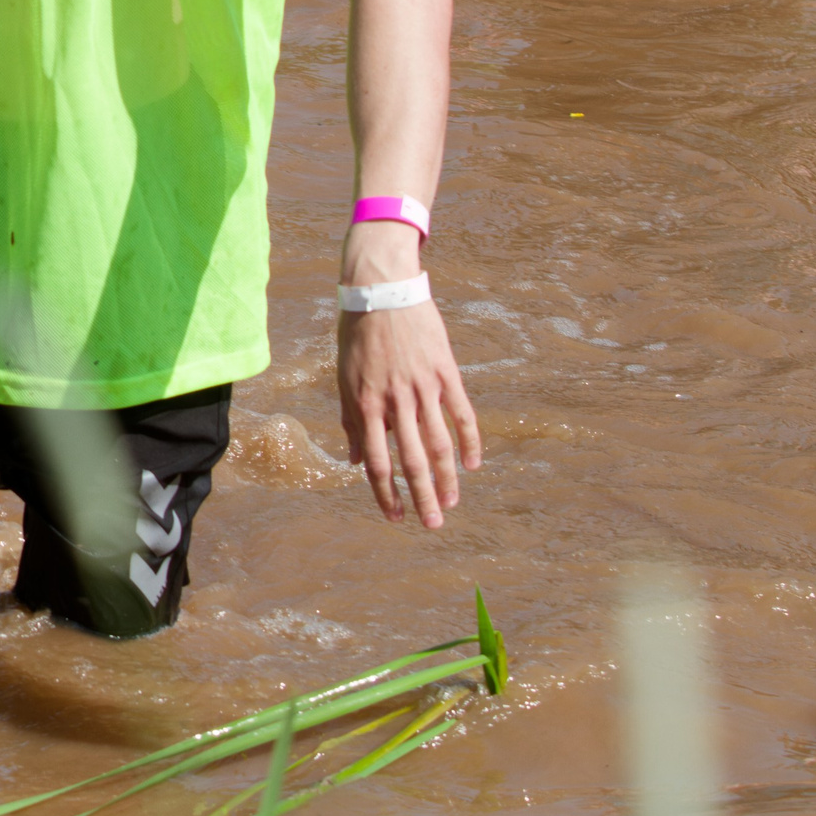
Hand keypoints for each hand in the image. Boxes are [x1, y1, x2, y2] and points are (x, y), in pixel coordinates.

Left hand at [337, 285, 481, 528]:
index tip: (394, 516)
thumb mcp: (343, 377)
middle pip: (412, 459)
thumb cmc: (357, 335)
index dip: (385, 492)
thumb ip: (352, 420)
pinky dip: (469, 442)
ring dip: (447, 477)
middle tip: (432, 524)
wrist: (382, 291)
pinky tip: (472, 465)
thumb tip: (355, 461)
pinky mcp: (446, 373)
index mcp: (365, 403)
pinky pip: (462, 414)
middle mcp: (395, 400)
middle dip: (422, 496)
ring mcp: (423, 387)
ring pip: (440, 443)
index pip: (376, 460)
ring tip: (451, 502)